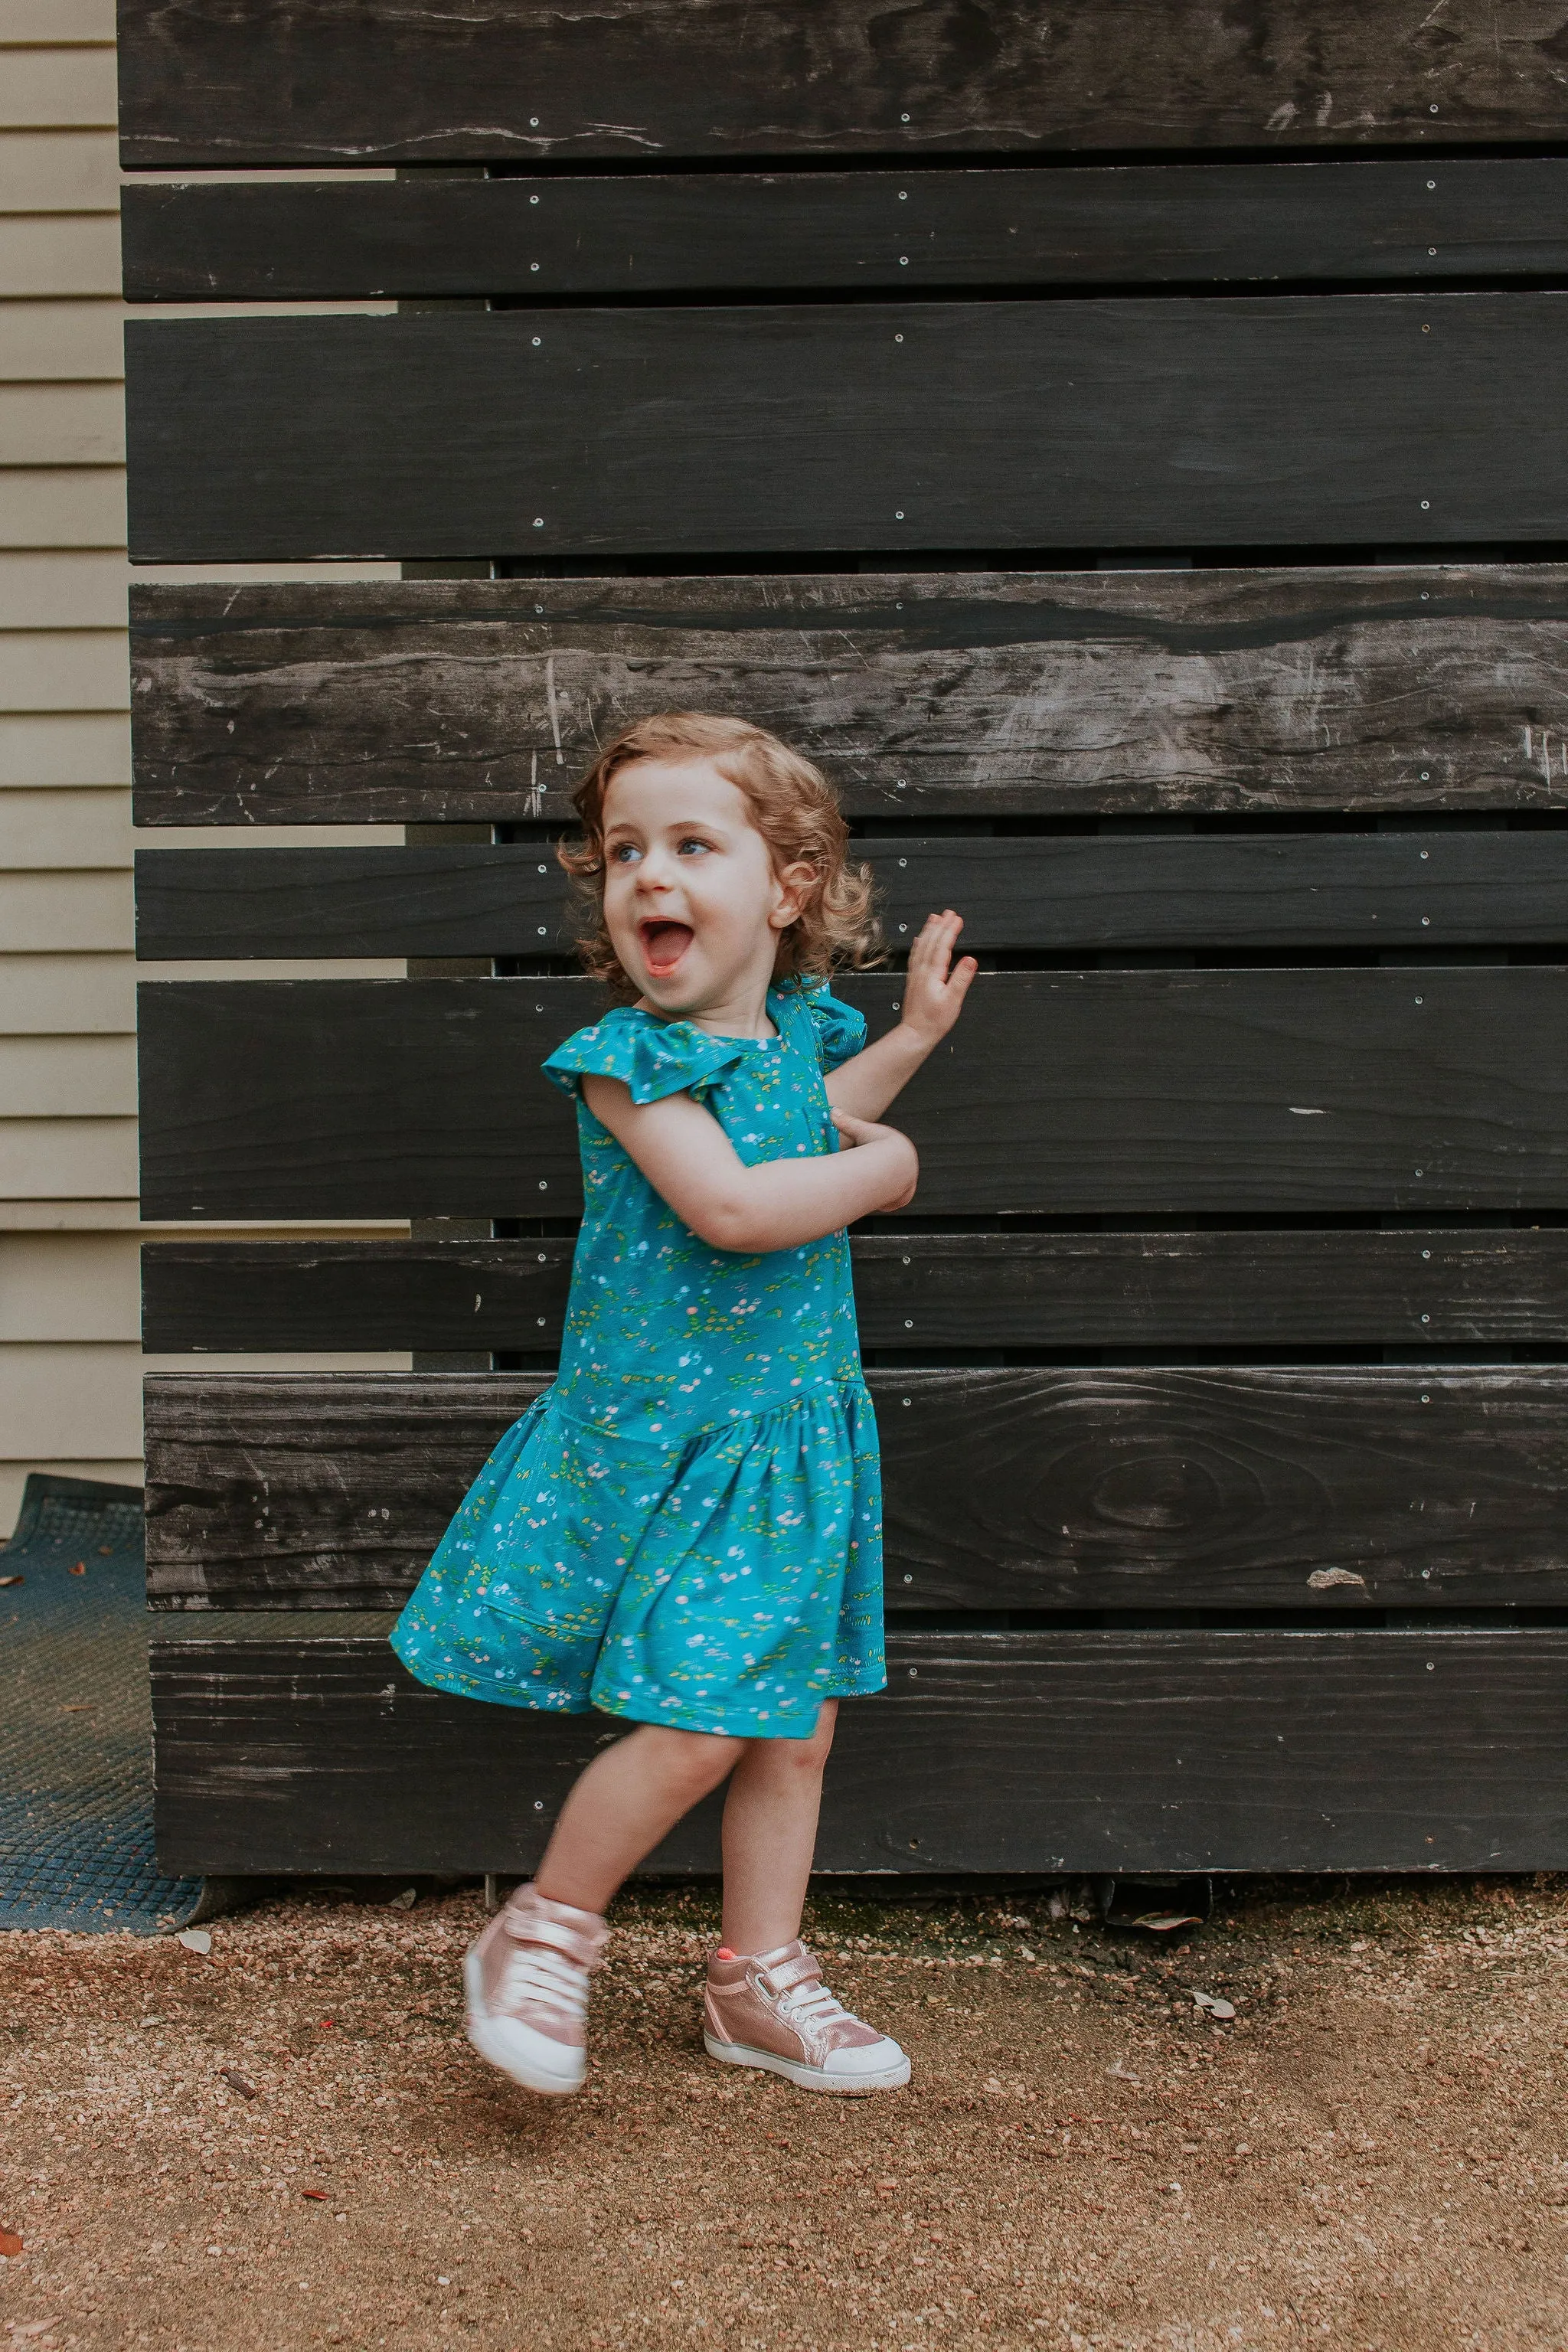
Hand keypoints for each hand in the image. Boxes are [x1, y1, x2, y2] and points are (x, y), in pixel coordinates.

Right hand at [830, 1108, 917, 1209]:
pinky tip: (876, 1200)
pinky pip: (895, 1202)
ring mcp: (909, 1182)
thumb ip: (846, 1122)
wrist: (892, 1161)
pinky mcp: (906, 1196)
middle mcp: (908, 1166)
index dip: (878, 1161)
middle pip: (892, 1175)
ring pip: (894, 1189)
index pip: (890, 1157)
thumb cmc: (875, 1143)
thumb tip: (832, 1111)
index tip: (869, 1165)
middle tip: (867, 1179)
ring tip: (869, 1190)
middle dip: (881, 1177)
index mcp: (899, 1150)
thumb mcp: (860, 1130)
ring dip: (883, 1191)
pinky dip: (886, 1202)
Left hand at [898, 911, 976, 1047]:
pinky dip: (919, 944)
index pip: (942, 946)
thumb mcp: (953, 1000)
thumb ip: (961, 978)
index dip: (950, 931)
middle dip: (941, 925)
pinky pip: (915, 955)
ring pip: (921, 946)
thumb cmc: (933, 1020)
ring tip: (934, 918)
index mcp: (932, 973)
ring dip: (929, 931)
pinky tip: (919, 939)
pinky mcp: (913, 979)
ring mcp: (916, 974)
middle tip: (948, 913)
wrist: (915, 1033)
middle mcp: (921, 970)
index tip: (957, 919)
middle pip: (931, 942)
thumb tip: (970, 961)